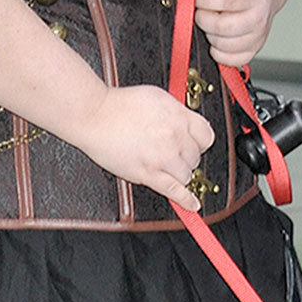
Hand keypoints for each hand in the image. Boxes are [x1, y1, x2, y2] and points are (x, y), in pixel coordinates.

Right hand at [73, 84, 214, 207]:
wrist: (94, 115)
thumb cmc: (119, 105)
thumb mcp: (158, 97)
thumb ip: (177, 112)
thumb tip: (187, 121)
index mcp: (179, 116)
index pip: (206, 136)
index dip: (199, 142)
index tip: (194, 145)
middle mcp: (174, 136)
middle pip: (195, 157)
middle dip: (185, 156)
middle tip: (170, 153)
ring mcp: (163, 156)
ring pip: (186, 174)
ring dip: (178, 172)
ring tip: (164, 166)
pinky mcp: (148, 173)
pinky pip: (174, 190)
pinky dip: (185, 199)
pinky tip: (192, 204)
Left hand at [195, 0, 279, 66]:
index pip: (225, 1)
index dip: (204, 0)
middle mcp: (259, 16)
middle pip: (224, 27)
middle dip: (204, 19)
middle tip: (200, 12)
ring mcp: (258, 35)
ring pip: (226, 45)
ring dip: (210, 35)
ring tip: (210, 23)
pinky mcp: (255, 48)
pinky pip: (234, 60)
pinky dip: (220, 53)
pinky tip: (217, 40)